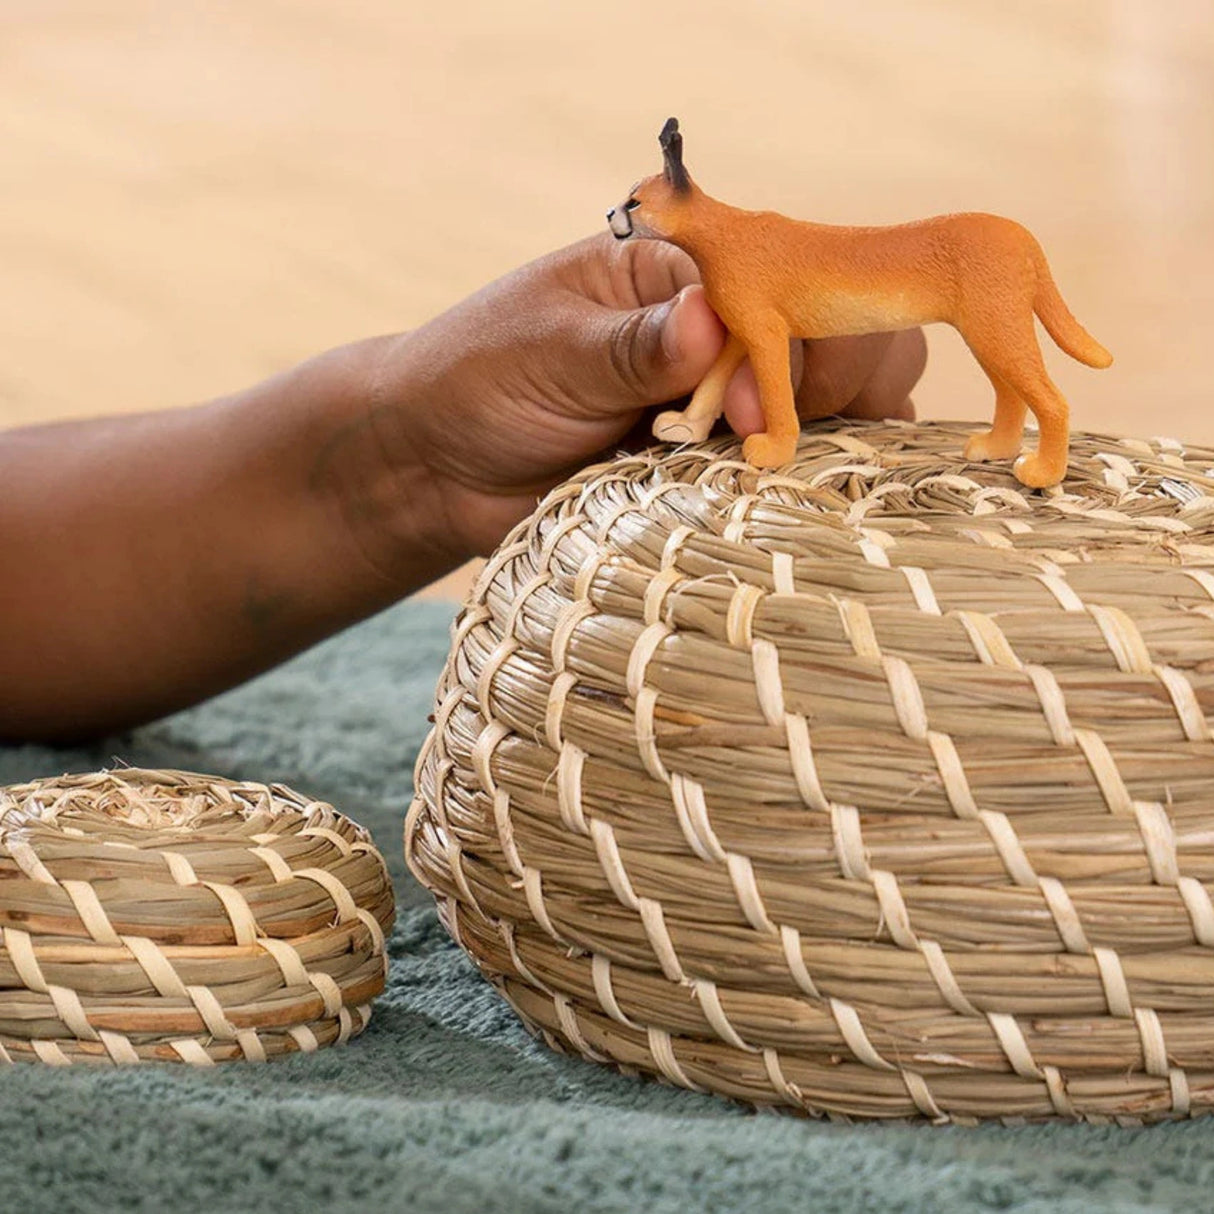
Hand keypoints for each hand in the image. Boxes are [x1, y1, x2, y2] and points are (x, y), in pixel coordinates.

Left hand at [356, 233, 926, 559]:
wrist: (437, 469)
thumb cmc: (479, 380)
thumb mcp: (549, 350)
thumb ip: (631, 345)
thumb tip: (712, 323)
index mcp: (685, 269)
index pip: (798, 280)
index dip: (800, 344)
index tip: (746, 416)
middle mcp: (726, 329)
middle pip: (847, 340)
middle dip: (827, 392)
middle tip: (755, 446)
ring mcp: (729, 401)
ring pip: (835, 412)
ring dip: (822, 446)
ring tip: (757, 479)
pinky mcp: (718, 468)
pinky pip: (789, 474)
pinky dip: (796, 492)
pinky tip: (771, 507)